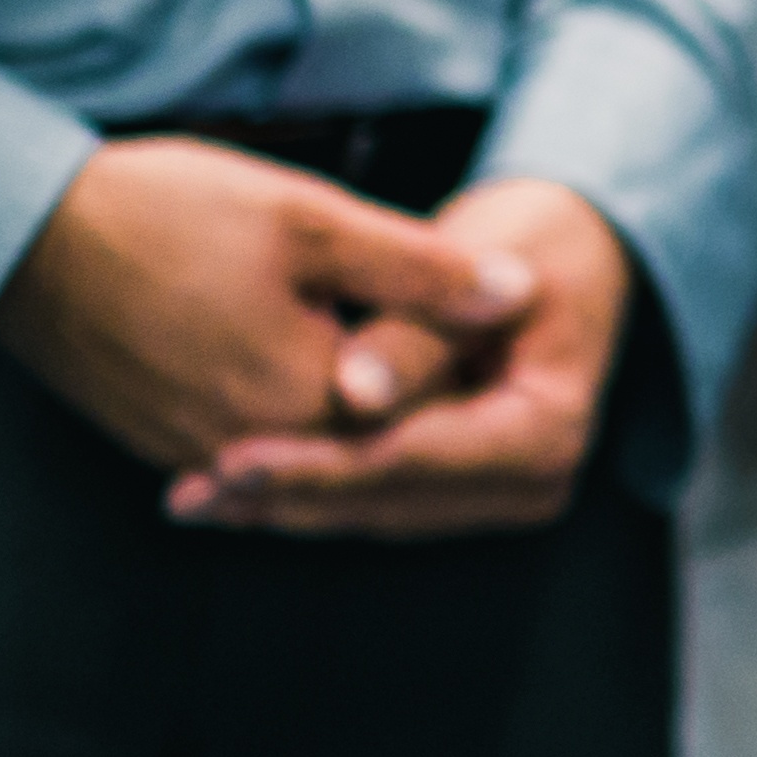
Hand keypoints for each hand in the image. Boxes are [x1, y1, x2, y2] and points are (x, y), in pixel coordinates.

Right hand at [0, 139, 539, 475]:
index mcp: (301, 401)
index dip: (480, 398)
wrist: (27, 230)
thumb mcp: (312, 221)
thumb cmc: (165, 212)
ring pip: (315, 462)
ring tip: (444, 412)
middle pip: (371, 459)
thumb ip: (421, 269)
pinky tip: (351, 414)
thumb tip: (524, 295)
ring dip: (374, 443)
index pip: (421, 428)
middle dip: (436, 433)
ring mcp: (196, 449)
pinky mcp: (163, 437)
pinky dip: (311, 442)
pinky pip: (261, 454)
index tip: (530, 361)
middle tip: (500, 399)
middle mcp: (247, 447)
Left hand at [168, 179, 634, 536]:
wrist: (564, 256)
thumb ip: (415, 334)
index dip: (322, 467)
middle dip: (289, 496)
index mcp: (549, 431)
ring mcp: (497, 493)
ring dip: (284, 505)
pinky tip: (230, 484)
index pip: (417, 459)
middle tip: (191, 491)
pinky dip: (306, 490)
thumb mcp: (481, 268)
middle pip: (389, 500)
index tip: (232, 457)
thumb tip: (354, 396)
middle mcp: (532, 482)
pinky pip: (372, 498)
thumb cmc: (527, 245)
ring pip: (372, 512)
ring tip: (192, 493)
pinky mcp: (459, 489)